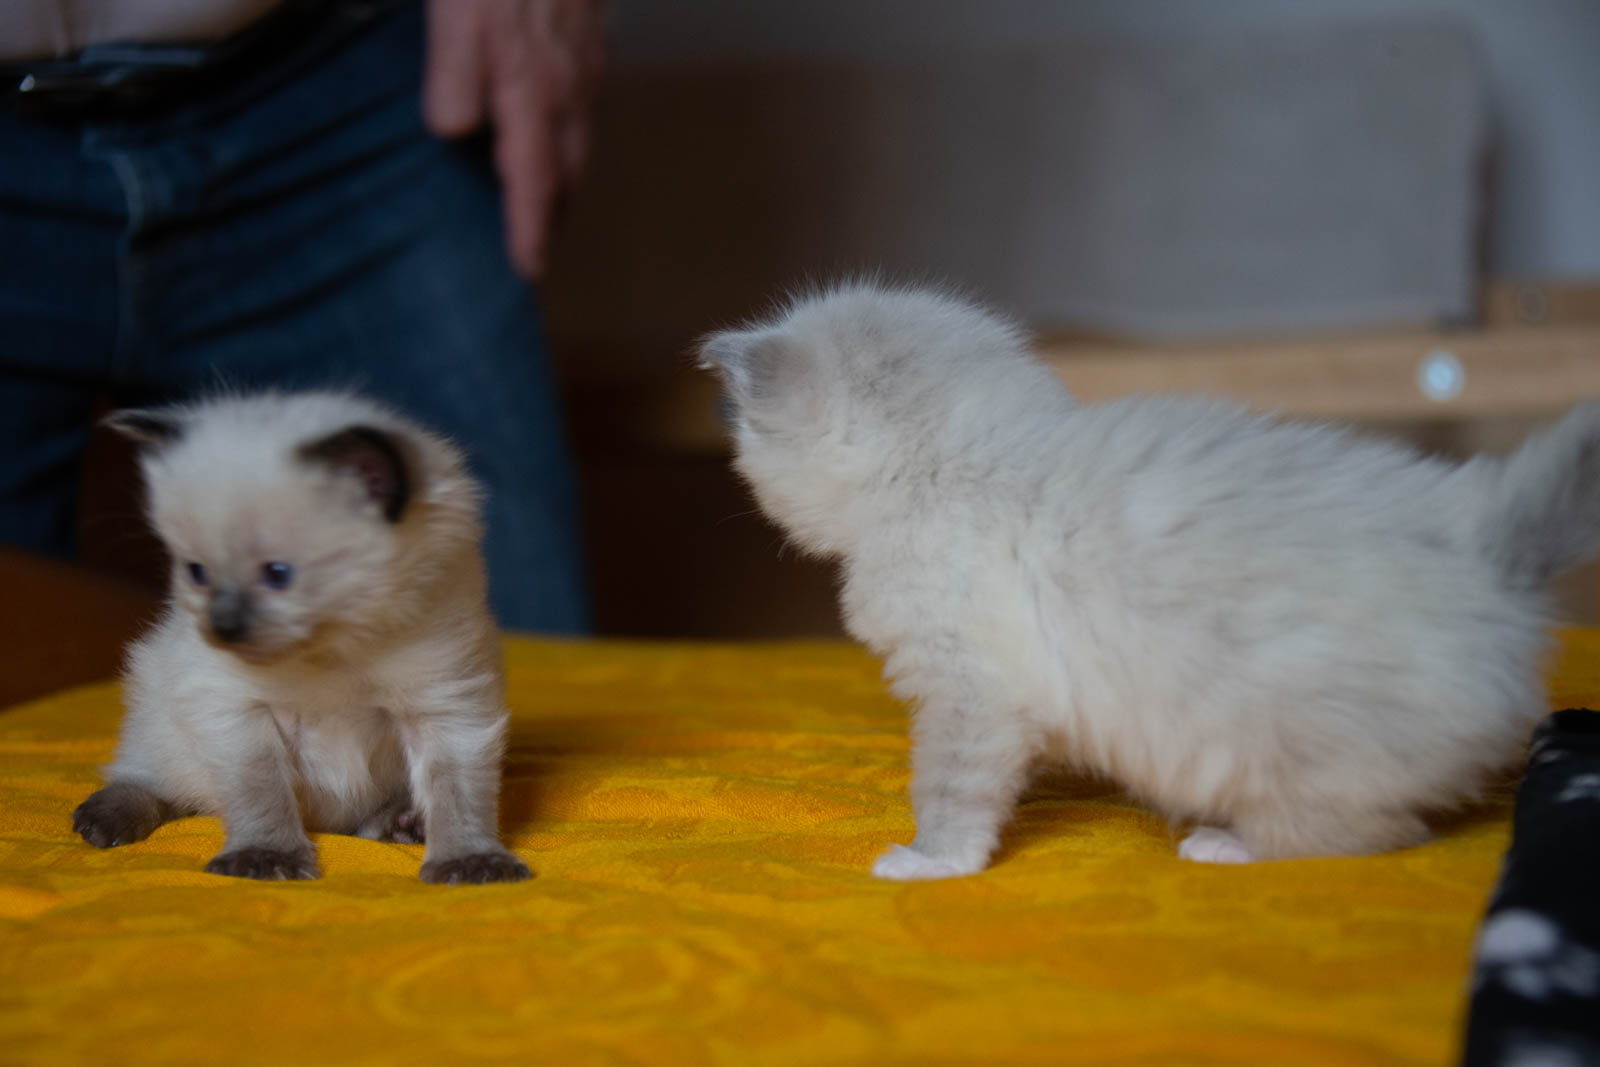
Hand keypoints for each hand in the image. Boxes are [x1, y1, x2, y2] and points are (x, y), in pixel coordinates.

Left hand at [423, 0, 604, 277]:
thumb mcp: (459, 9)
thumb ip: (454, 72)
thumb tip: (453, 133)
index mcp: (533, 91)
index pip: (533, 181)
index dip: (530, 229)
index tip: (527, 272)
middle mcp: (568, 88)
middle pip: (566, 170)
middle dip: (554, 214)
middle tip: (537, 249)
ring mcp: (584, 62)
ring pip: (579, 138)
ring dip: (564, 177)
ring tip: (547, 202)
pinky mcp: (588, 35)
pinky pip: (581, 104)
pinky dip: (569, 135)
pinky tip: (553, 126)